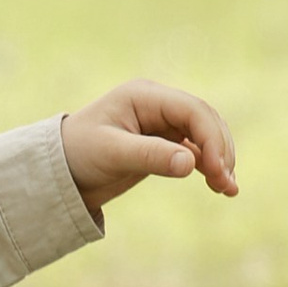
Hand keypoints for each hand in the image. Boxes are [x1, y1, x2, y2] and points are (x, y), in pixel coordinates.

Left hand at [60, 82, 237, 213]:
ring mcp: (163, 122)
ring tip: (227, 190)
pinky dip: (210, 167)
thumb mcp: (112, 154)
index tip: (217, 170)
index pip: (192, 110)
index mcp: (144, 96)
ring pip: (206, 135)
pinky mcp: (164, 142)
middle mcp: (158, 104)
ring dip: (220, 159)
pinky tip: (222, 188)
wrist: (59, 171)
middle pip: (205, 120)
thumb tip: (191, 164)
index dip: (211, 138)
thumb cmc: (78, 154)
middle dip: (220, 150)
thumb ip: (150, 156)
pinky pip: (196, 150)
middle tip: (225, 183)